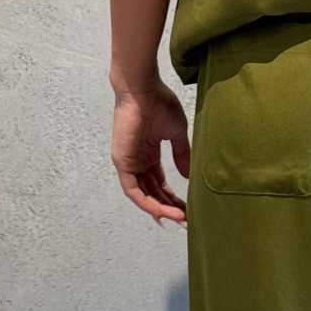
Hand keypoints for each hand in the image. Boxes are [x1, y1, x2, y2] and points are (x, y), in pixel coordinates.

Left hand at [111, 80, 190, 224]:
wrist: (143, 90)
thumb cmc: (159, 103)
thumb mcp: (175, 134)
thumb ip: (181, 154)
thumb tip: (188, 176)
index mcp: (149, 154)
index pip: (160, 184)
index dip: (173, 198)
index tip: (188, 209)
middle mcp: (137, 162)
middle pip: (152, 193)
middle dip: (169, 208)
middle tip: (186, 220)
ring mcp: (128, 164)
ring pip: (143, 196)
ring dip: (160, 210)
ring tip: (179, 218)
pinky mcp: (122, 163)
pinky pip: (133, 191)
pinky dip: (148, 203)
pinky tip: (163, 212)